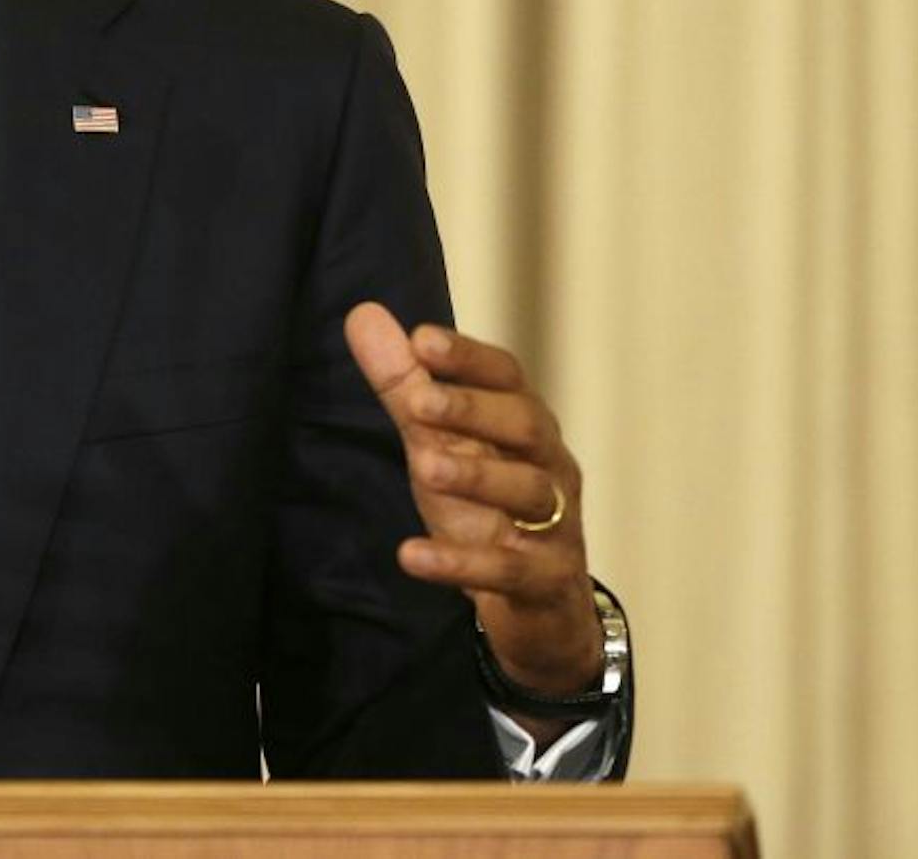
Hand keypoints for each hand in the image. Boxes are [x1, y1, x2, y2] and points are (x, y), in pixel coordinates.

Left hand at [344, 302, 602, 711]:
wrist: (535, 606)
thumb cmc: (486, 505)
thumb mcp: (440, 442)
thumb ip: (404, 384)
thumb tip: (363, 312)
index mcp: (523, 424)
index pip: (507, 377)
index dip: (469, 357)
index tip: (423, 340)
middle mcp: (548, 465)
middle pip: (526, 425)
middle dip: (475, 410)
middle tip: (421, 404)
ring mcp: (555, 524)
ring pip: (530, 491)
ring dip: (478, 477)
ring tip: (426, 467)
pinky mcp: (545, 580)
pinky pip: (508, 569)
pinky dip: (461, 563)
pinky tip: (412, 556)